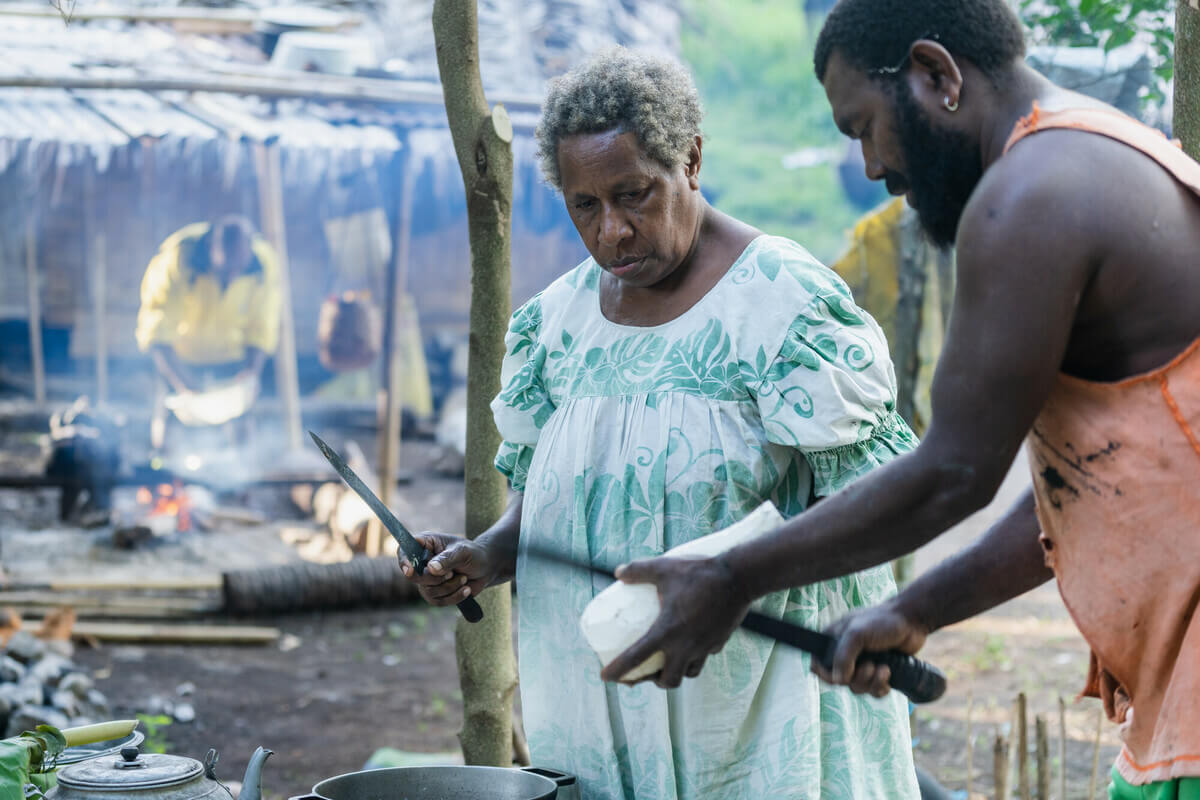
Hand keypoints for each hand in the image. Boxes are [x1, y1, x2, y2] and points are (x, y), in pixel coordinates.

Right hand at [397, 533, 498, 606]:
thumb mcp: (463, 552)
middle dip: (434, 579)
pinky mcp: (435, 593)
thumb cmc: (474, 554)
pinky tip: (465, 589)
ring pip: (427, 591)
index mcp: (425, 544)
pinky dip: (453, 597)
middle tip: (452, 573)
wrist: (486, 569)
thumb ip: (448, 558)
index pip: (404, 551)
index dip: (404, 561)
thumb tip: (431, 568)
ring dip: (449, 587)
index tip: (410, 571)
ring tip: (463, 578)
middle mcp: (422, 562)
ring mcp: (427, 579)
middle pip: (413, 576)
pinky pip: (437, 601)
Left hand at [599, 555, 749, 688]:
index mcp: (667, 631)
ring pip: (688, 673)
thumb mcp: (664, 567)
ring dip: (675, 674)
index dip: (618, 670)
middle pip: (668, 680)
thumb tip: (618, 573)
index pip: (635, 658)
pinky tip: (688, 645)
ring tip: (666, 665)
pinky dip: (693, 657)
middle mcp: (685, 646)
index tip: (605, 677)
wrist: (740, 577)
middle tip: (639, 675)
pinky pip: (703, 657)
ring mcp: (704, 647)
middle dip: (652, 682)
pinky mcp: (718, 642)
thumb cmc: (700, 573)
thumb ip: (639, 570)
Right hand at [811, 601, 928, 697]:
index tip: (840, 675)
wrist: (911, 622)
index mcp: (833, 641)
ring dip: (871, 682)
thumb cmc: (882, 621)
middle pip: (839, 681)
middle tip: (869, 666)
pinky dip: (880, 687)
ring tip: (884, 669)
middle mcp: (845, 654)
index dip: (826, 674)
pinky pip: (873, 691)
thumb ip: (842, 656)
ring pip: (857, 688)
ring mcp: (861, 664)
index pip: (818, 665)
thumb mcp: (857, 634)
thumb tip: (838, 681)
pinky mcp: (878, 673)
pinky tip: (889, 674)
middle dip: (857, 678)